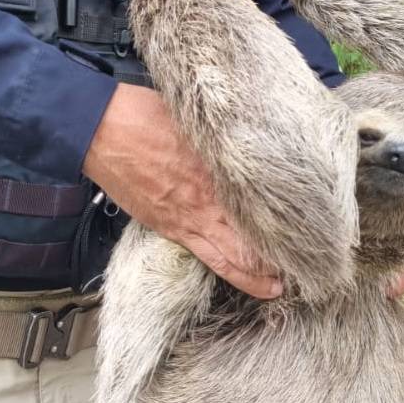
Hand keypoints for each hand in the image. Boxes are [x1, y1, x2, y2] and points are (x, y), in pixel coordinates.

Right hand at [83, 84, 281, 298]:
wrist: (97, 130)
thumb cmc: (144, 115)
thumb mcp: (196, 121)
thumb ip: (226, 140)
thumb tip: (255, 141)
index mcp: (216, 177)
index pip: (260, 216)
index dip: (285, 231)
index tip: (307, 237)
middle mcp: (203, 206)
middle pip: (246, 248)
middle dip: (272, 265)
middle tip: (298, 274)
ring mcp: (181, 221)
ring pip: (223, 260)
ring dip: (249, 276)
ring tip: (272, 288)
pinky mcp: (163, 225)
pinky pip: (199, 252)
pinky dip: (220, 265)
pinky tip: (232, 269)